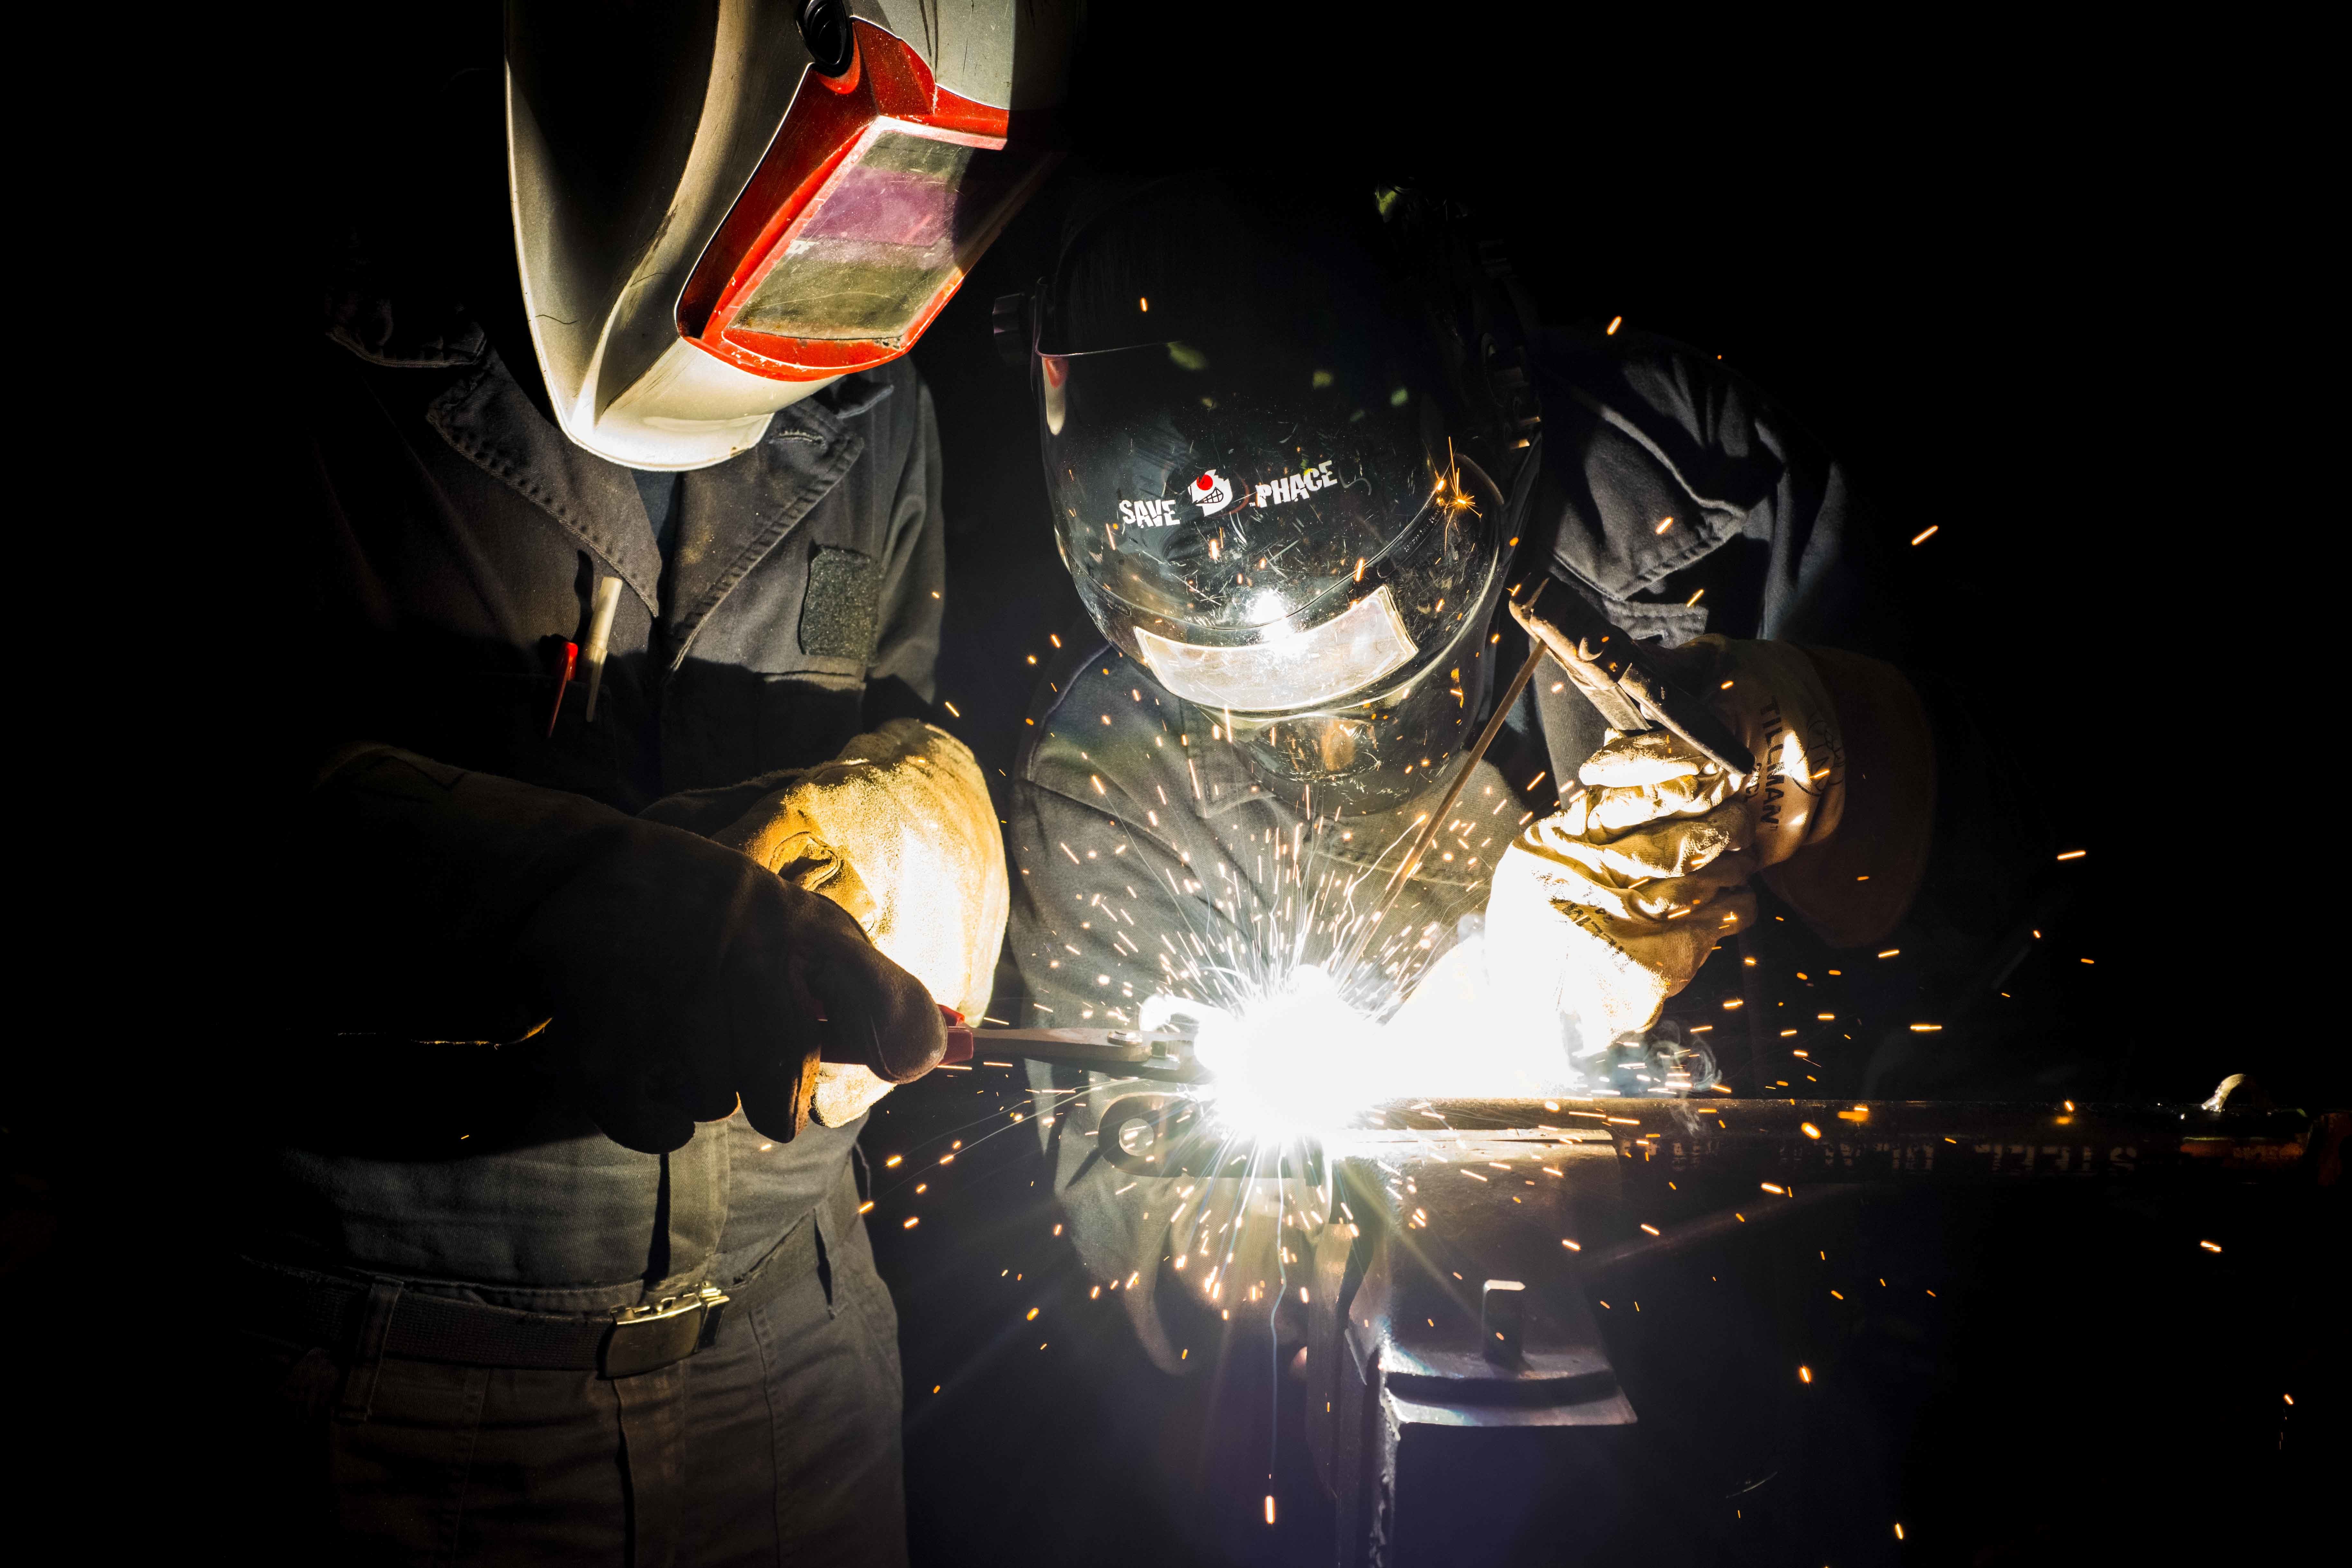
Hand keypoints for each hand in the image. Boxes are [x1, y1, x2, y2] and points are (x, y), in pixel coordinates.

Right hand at [298, 746, 942, 1152]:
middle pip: (786, 1096)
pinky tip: (643, 1052)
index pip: (874, 994)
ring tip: (676, 1018)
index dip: (899, 1036)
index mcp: (791, 928)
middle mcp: (742, 970)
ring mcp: (673, 1017)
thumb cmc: (706, 906)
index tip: (906, 1064)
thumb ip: (864, 984)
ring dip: (704, 1080)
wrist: (575, 881)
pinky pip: (664, 1130)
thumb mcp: (793, 918)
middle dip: (766, 1078)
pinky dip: (654, 1109)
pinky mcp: (609, 1059)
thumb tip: (933, 1059)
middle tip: (731, 1028)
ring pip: (721, 1106)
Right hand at [1483, 636, 1845, 1035]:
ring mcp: (1625, 923)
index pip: (1627, 799)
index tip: (1703, 773)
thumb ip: (1573, 828)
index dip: (1674, 783)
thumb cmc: (1533, 937)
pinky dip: (1738, 904)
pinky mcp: (1658, 961)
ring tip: (1741, 855)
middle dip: (1718, 822)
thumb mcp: (1530, 870)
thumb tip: (1631, 782)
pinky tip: (1739, 898)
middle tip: (1737, 814)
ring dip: (1734, 861)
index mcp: (1553, 850)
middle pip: (1676, 837)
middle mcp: (1588, 882)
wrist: (1536, 1017)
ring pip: (1705, 875)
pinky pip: (1719, 920)